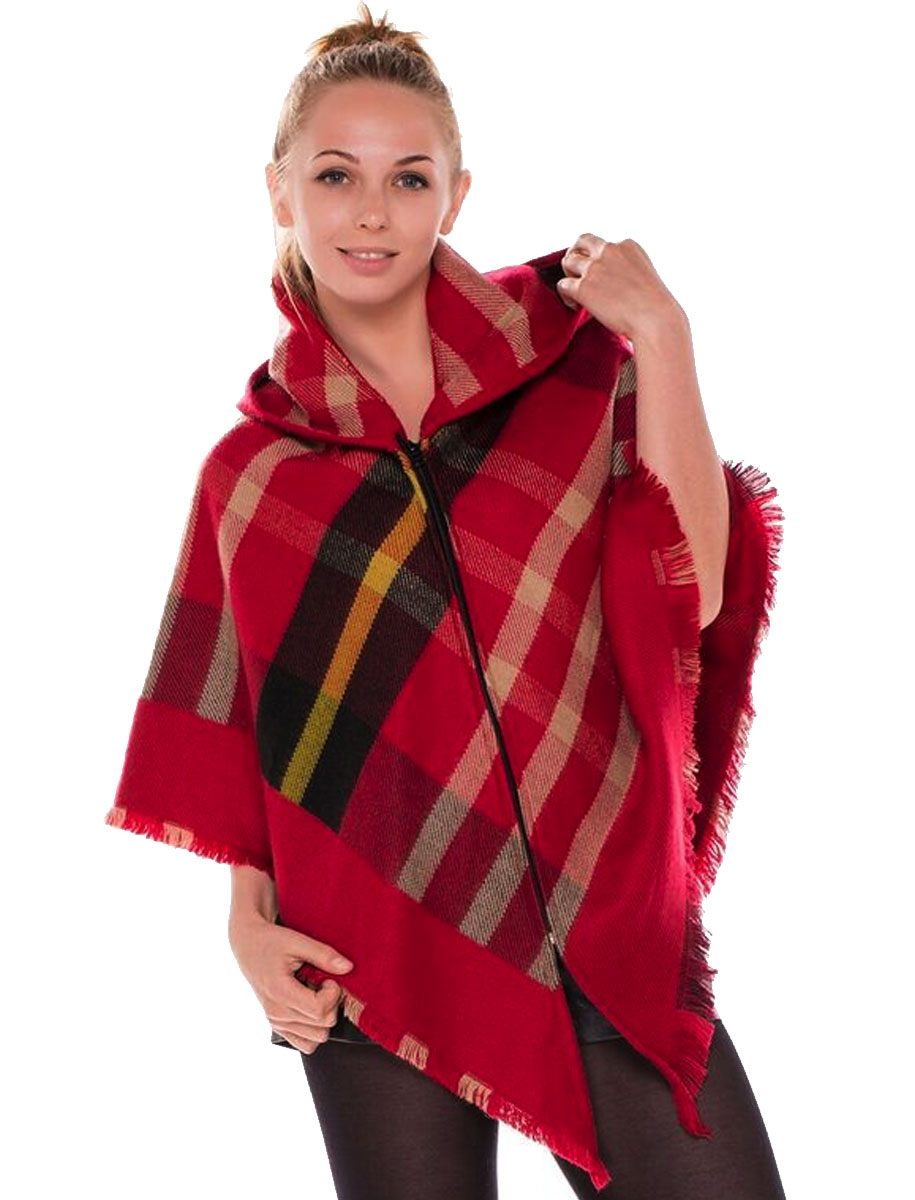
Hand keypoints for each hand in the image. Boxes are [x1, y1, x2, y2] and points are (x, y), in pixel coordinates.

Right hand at [228, 912, 354, 1054]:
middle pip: (323, 1025)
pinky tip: (310, 1007)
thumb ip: (324, 955)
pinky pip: (306, 1044)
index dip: (333, 994)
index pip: (320, 1010)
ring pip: (318, 1038)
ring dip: (323, 1016)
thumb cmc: (271, 942)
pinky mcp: (278, 1026)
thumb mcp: (297, 941)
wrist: (248, 947)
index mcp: (281, 993)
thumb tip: (348, 968)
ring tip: (314, 993)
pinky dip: (314, 1029)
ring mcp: (277, 1023)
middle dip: (331, 1003)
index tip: (327, 978)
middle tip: (322, 982)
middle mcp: (277, 1014)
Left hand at [555, 233, 683, 342]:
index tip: (600, 274)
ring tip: (576, 293)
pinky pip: (563, 285)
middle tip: (575, 273)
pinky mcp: (583, 287)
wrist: (655, 320)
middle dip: (576, 254)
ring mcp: (595, 268)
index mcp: (627, 245)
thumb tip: (610, 281)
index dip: (597, 258)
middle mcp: (610, 251)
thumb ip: (625, 269)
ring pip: (568, 261)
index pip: (604, 244)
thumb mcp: (644, 275)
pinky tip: (576, 306)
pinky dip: (566, 296)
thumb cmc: (654, 307)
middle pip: (581, 242)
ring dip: (569, 275)